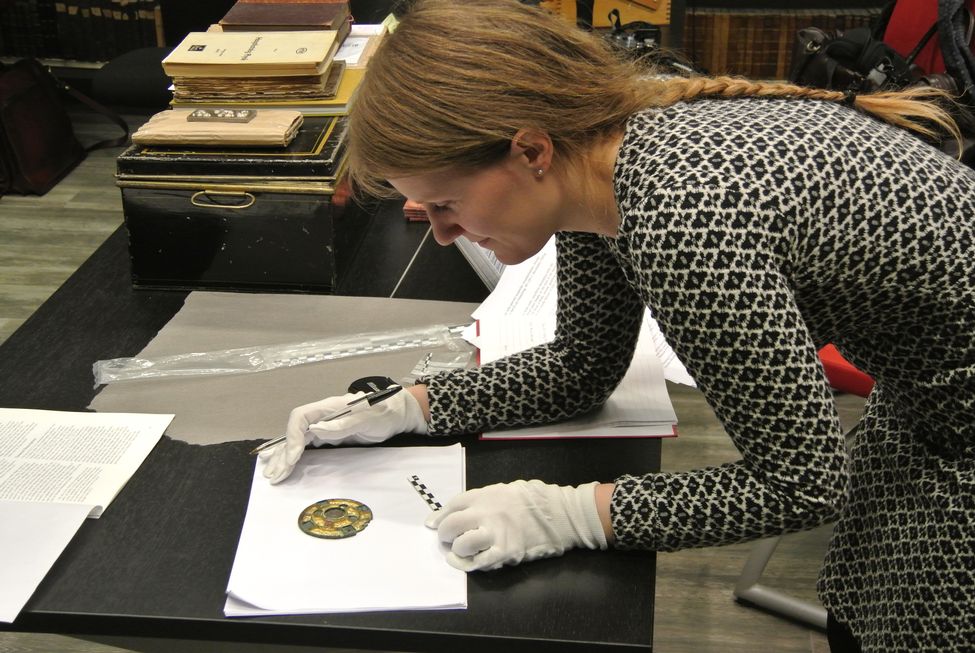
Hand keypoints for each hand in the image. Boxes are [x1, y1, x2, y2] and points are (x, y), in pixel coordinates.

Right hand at [261, 389, 427, 483]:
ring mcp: (325, 426)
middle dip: (283, 453)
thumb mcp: (369, 417)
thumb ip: (344, 424)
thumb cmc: (385, 412)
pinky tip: (286, 465)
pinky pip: (307, 445)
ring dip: (285, 457)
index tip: (294, 457)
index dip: (293, 437)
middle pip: (295, 432)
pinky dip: (295, 456)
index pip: (300, 417)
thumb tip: (317, 430)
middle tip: (274, 474)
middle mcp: (323, 415)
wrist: (398, 413)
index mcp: (330, 407)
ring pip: (298, 440)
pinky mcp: (330, 436)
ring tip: (272, 474)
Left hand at [425, 480, 607, 571]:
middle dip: (444, 534)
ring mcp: (496, 533)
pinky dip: (469, 565)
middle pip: (452, 525)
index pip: (453, 505)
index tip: (432, 524)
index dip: (439, 516)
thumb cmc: (532, 499)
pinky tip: (467, 563)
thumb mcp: (504, 490)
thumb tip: (457, 511)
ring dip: (457, 550)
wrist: (559, 514)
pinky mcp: (506, 551)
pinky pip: (480, 562)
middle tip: (445, 540)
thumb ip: (481, 500)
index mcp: (485, 495)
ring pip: (462, 545)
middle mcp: (486, 512)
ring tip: (460, 551)